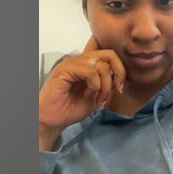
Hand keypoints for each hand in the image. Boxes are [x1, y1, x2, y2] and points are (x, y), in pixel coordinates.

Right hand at [38, 36, 125, 150]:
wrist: (52, 120)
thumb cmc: (71, 109)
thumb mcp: (97, 96)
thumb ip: (107, 85)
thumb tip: (119, 79)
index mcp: (88, 64)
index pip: (110, 54)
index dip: (120, 68)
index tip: (120, 87)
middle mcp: (80, 59)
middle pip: (109, 54)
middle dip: (119, 72)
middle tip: (117, 89)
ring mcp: (72, 62)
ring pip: (101, 65)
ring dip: (106, 84)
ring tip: (100, 99)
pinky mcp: (65, 69)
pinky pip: (90, 71)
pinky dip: (95, 84)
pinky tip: (91, 94)